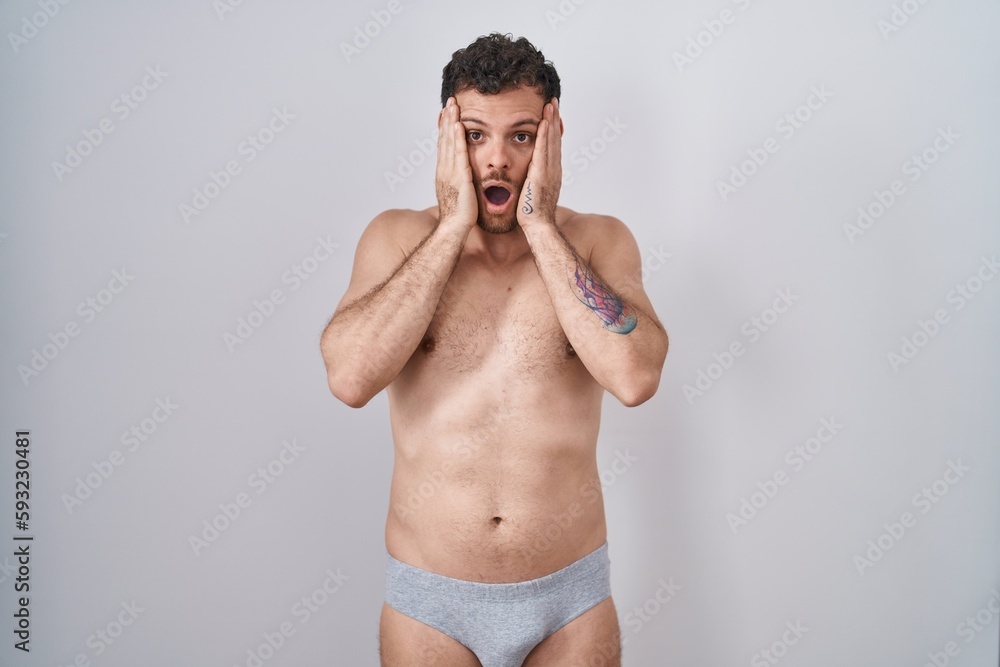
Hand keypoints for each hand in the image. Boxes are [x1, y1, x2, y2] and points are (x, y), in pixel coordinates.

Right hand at [435, 97, 477, 230]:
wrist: (454, 227)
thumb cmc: (458, 215)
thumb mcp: (458, 192)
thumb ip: (459, 181)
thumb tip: (463, 175)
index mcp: (444, 172)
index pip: (444, 145)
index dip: (445, 128)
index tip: (447, 114)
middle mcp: (444, 169)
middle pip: (444, 139)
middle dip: (447, 119)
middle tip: (449, 102)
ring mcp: (449, 171)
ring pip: (449, 142)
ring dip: (451, 122)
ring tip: (453, 106)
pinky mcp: (458, 176)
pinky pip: (458, 153)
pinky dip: (457, 138)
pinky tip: (459, 125)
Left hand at [517, 98, 561, 229]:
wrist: (538, 226)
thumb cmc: (533, 214)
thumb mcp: (533, 193)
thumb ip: (533, 181)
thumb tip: (529, 177)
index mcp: (551, 173)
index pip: (552, 146)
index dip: (552, 130)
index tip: (550, 115)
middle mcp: (554, 169)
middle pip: (555, 139)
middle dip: (554, 120)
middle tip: (553, 102)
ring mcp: (550, 171)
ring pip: (552, 141)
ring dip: (551, 121)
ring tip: (550, 104)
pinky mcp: (542, 174)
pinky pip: (544, 150)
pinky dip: (545, 135)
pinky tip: (544, 122)